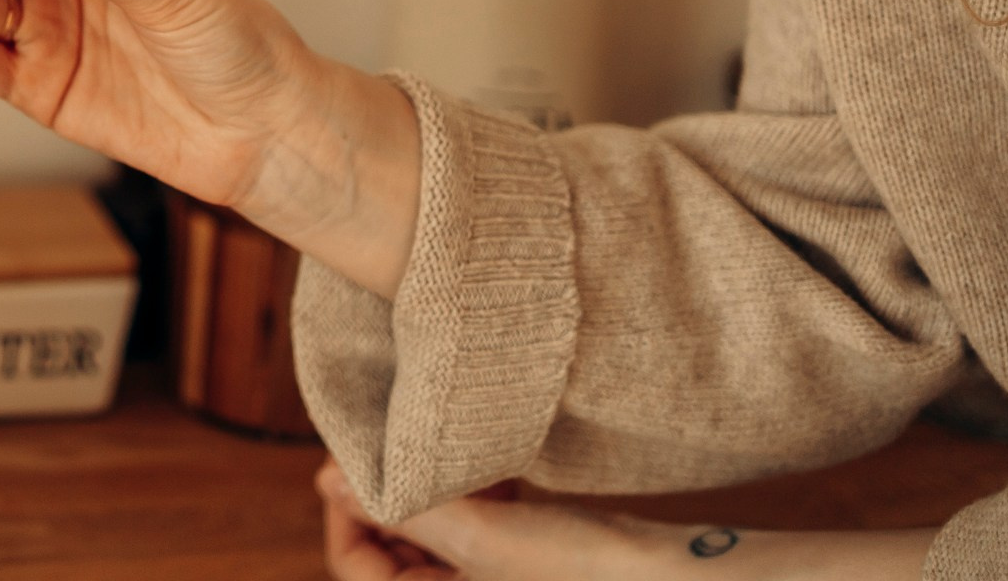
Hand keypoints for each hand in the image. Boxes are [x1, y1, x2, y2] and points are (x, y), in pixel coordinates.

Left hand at [319, 461, 661, 579]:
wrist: (678, 579)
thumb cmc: (582, 572)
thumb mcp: (480, 537)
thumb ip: (401, 508)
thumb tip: (329, 479)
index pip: (355, 566)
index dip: (346, 510)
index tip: (353, 457)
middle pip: (389, 553)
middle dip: (392, 497)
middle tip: (400, 441)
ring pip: (432, 540)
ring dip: (433, 494)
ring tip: (450, 452)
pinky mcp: (526, 570)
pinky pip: (474, 537)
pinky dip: (472, 502)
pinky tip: (490, 468)